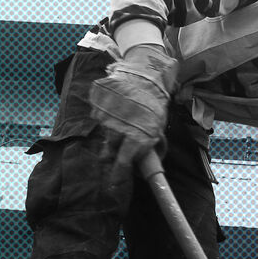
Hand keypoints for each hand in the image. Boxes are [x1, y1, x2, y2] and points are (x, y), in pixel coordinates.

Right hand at [88, 44, 178, 186]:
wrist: (145, 73)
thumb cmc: (154, 104)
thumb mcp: (158, 127)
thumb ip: (152, 147)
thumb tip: (145, 168)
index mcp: (138, 136)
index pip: (123, 163)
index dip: (118, 176)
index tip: (114, 185)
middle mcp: (120, 128)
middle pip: (109, 151)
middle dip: (113, 153)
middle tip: (120, 148)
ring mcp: (107, 116)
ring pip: (104, 135)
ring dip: (111, 135)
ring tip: (122, 123)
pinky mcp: (99, 105)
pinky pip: (99, 119)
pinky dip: (106, 119)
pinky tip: (116, 110)